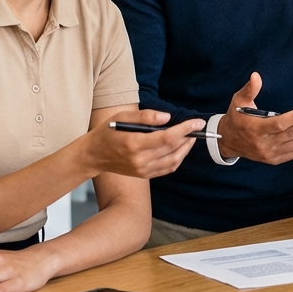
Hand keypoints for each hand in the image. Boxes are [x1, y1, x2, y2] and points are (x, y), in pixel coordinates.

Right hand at [85, 109, 199, 178]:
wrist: (94, 155)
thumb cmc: (107, 132)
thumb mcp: (122, 116)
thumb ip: (145, 116)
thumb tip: (167, 118)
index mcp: (134, 143)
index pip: (167, 137)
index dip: (185, 129)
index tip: (197, 122)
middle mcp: (140, 160)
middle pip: (173, 150)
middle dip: (188, 137)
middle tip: (195, 128)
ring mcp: (142, 170)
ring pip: (173, 161)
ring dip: (185, 149)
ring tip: (190, 138)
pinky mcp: (144, 175)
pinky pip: (167, 169)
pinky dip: (177, 159)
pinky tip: (180, 149)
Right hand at [214, 72, 292, 164]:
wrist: (228, 141)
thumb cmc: (236, 118)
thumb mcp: (239, 101)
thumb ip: (250, 89)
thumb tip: (256, 75)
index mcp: (255, 129)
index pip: (279, 124)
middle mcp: (263, 144)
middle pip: (292, 134)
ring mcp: (269, 154)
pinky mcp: (274, 160)